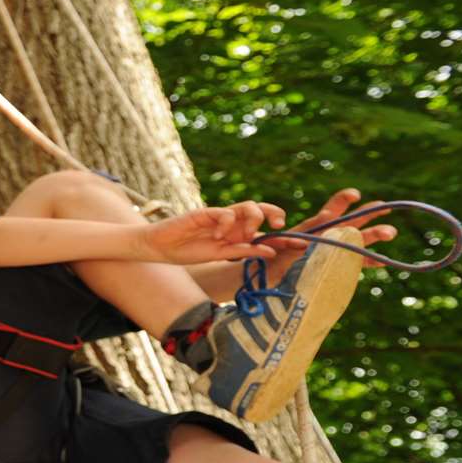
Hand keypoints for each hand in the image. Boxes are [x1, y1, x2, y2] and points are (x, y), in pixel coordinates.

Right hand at [138, 202, 282, 263]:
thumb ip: (243, 251)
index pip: (265, 229)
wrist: (160, 248)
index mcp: (238, 233)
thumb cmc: (188, 252)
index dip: (283, 235)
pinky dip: (226, 224)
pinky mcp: (206, 212)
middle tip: (278, 226)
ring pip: (248, 207)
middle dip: (274, 214)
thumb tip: (272, 251)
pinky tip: (218, 236)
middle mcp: (233, 222)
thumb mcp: (220, 255)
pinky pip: (225, 212)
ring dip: (252, 218)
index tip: (301, 243)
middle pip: (261, 210)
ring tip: (246, 233)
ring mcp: (220, 216)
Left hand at [264, 188, 397, 280]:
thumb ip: (295, 237)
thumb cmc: (273, 254)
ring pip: (358, 240)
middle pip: (353, 221)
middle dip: (370, 214)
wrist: (267, 273)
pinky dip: (368, 262)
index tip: (354, 195)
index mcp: (317, 226)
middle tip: (386, 208)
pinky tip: (383, 261)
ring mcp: (334, 250)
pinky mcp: (335, 265)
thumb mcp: (282, 242)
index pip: (333, 208)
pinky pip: (354, 263)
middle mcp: (329, 235)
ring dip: (374, 235)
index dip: (342, 200)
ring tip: (390, 233)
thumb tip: (311, 234)